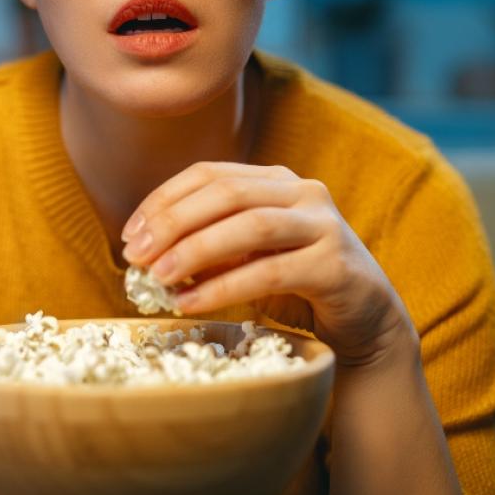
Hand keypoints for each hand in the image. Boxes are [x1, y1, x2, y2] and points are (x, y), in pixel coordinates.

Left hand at [121, 162, 415, 365]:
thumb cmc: (296, 285)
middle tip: (136, 255)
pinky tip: (191, 304)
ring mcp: (324, 225)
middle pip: (227, 192)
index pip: (210, 173)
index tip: (130, 234)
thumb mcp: (248, 255)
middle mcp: (303, 192)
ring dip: (196, 250)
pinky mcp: (336, 265)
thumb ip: (210, 244)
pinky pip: (271, 271)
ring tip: (159, 278)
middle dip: (174, 221)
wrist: (365, 321)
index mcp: (275, 180)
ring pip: (250, 226)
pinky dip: (225, 287)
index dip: (164, 199)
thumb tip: (146, 252)